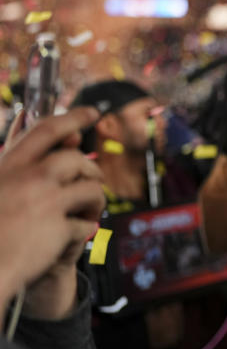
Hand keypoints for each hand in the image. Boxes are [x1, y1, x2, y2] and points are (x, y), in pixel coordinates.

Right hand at [0, 107, 104, 317]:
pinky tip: (74, 236)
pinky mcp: (58, 229)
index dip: (73, 116)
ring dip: (94, 202)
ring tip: (87, 212)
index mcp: (10, 164)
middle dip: (90, 171)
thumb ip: (16, 154)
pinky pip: (86, 224)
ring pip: (92, 190)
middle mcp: (30, 178)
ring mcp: (46, 202)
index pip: (48, 128)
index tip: (92, 112)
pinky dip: (84, 231)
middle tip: (91, 183)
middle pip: (78, 160)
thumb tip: (25, 113)